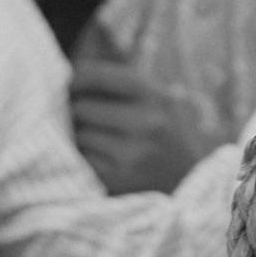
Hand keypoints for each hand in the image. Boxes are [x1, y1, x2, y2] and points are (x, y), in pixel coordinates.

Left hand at [71, 57, 204, 194]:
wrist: (187, 181)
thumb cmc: (162, 133)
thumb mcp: (155, 100)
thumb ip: (119, 84)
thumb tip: (68, 76)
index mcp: (154, 95)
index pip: (98, 75)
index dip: (76, 78)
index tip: (69, 85)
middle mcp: (146, 122)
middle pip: (81, 107)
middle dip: (76, 112)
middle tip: (81, 117)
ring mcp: (132, 152)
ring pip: (79, 135)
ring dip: (78, 136)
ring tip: (95, 138)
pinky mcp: (117, 178)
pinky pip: (80, 160)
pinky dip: (82, 158)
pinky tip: (97, 157)